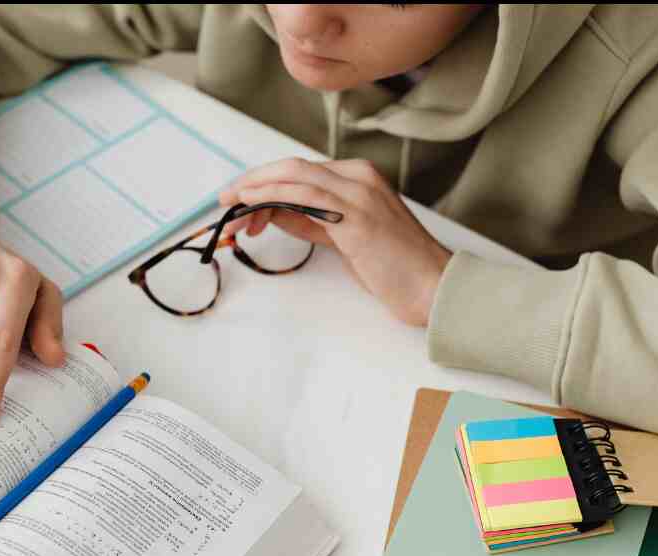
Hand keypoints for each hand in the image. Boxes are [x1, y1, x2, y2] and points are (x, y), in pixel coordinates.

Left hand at [218, 158, 451, 326]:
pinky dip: (273, 195)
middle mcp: (359, 177)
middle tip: (225, 199)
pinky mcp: (356, 216)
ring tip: (230, 206)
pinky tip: (252, 204)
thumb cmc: (394, 268)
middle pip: (292, 168)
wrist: (433, 286)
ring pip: (294, 176)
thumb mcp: (345, 239)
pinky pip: (305, 196)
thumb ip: (312, 221)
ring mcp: (359, 193)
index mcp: (360, 178)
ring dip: (255, 189)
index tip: (240, 199)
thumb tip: (274, 213)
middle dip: (253, 181)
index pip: (301, 171)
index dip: (265, 182)